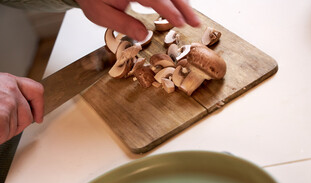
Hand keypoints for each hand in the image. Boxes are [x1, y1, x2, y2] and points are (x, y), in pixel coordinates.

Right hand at [0, 73, 43, 143]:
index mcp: (8, 80)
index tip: (39, 116)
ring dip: (5, 132)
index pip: (36, 90)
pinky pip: (5, 132)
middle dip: (17, 126)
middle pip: (28, 115)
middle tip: (4, 128)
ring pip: (17, 126)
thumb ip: (8, 96)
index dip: (39, 106)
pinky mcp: (2, 115)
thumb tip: (21, 108)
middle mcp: (10, 89)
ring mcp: (7, 102)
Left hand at [75, 0, 200, 40]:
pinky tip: (181, 7)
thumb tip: (145, 37)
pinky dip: (174, 0)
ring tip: (191, 18)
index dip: (170, 10)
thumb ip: (124, 24)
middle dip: (184, 6)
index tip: (181, 22)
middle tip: (195, 22)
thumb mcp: (101, 14)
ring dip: (182, 2)